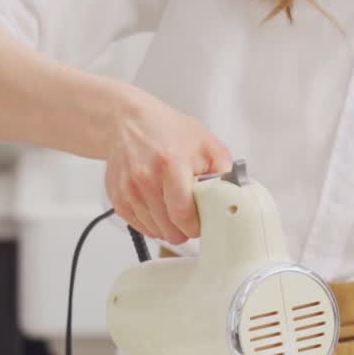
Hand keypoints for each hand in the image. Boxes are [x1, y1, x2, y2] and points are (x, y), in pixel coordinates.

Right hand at [104, 88, 232, 244]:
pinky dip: (151, 223)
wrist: (129, 123)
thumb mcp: (206, 142)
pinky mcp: (117, 198)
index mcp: (171, 164)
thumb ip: (224, 170)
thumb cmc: (167, 131)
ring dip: (167, 227)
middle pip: (169, 229)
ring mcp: (128, 190)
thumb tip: (236, 194)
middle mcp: (145, 178)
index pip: (183, 214)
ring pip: (155, 231)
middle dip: (184, 230)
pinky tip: (158, 207)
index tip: (201, 224)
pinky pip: (139, 227)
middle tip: (190, 217)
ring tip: (173, 207)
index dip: (195, 226)